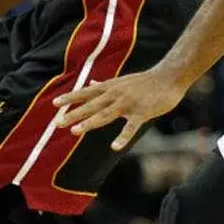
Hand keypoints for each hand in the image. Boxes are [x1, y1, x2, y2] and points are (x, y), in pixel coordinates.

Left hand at [53, 66, 186, 151]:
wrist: (169, 77)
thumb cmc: (146, 81)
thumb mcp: (122, 81)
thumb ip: (106, 85)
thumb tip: (92, 83)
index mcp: (111, 88)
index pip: (87, 93)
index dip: (71, 98)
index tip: (55, 104)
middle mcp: (116, 95)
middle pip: (91, 105)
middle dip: (74, 113)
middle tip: (57, 123)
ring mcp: (128, 103)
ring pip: (105, 114)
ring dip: (89, 122)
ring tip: (75, 131)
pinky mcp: (142, 112)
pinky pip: (131, 127)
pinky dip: (123, 136)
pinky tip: (115, 146)